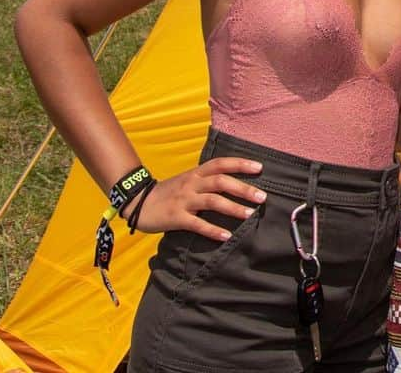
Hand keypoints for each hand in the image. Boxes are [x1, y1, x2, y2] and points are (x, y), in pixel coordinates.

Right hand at [129, 156, 266, 240]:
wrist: (138, 202)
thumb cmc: (170, 192)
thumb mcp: (189, 180)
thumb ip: (207, 180)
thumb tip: (234, 184)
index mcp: (196, 173)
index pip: (221, 163)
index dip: (241, 164)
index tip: (260, 168)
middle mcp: (192, 183)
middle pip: (221, 181)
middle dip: (243, 188)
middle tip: (262, 197)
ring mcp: (184, 200)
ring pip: (212, 201)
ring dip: (233, 208)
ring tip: (250, 214)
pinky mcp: (176, 218)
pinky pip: (197, 224)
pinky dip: (213, 230)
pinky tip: (226, 236)